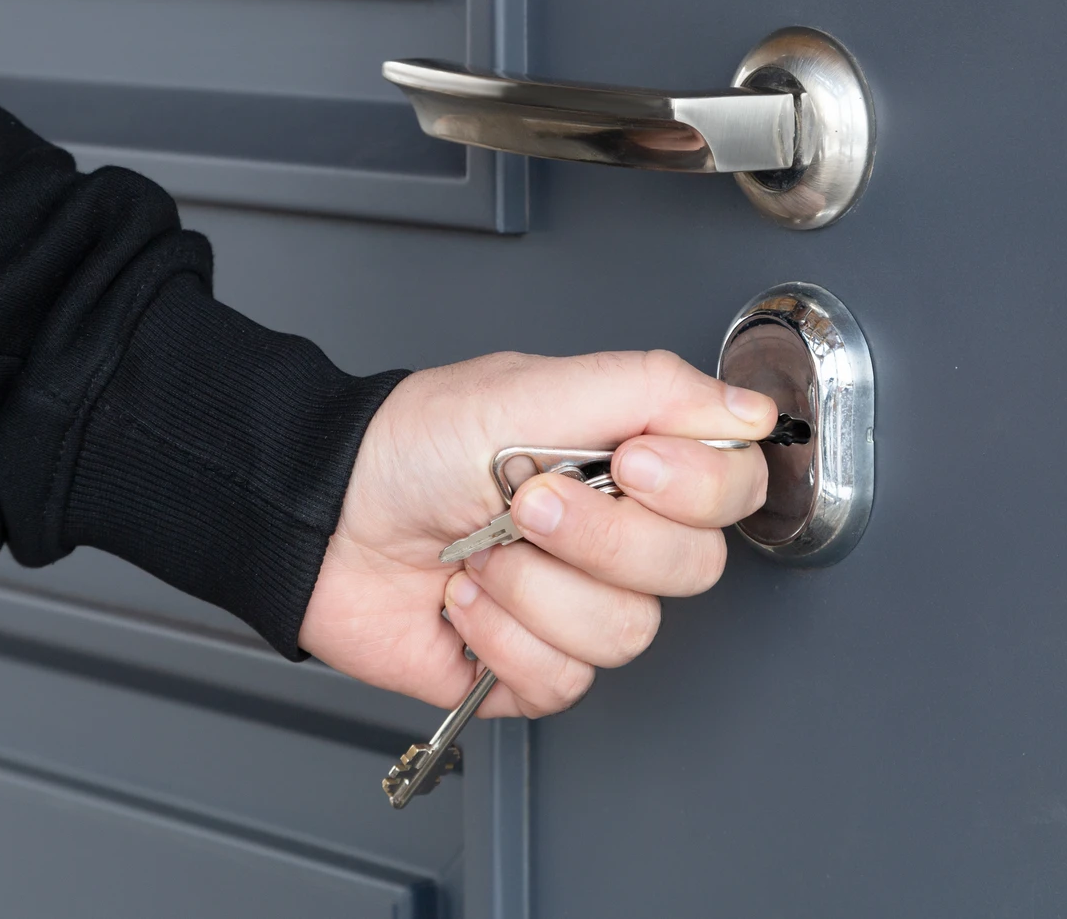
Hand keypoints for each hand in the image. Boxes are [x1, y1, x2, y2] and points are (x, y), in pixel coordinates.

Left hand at [299, 350, 774, 716]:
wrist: (319, 516)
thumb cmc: (406, 445)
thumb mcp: (531, 385)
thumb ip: (652, 388)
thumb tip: (747, 409)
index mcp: (631, 464)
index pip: (732, 489)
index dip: (695, 488)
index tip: (628, 463)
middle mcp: (616, 537)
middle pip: (692, 568)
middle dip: (598, 536)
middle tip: (526, 501)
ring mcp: (576, 606)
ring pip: (628, 633)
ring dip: (536, 587)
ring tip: (482, 551)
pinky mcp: (531, 669)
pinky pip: (564, 681)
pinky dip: (500, 635)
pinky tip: (463, 598)